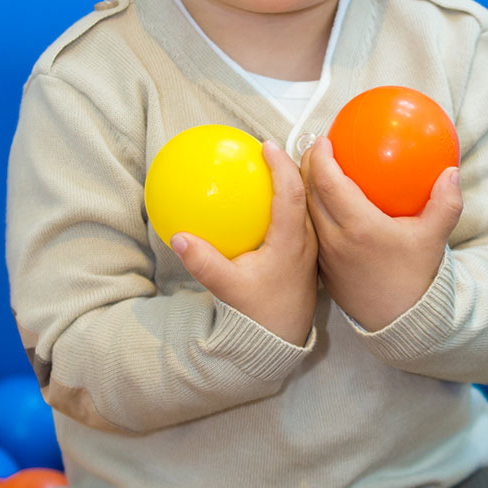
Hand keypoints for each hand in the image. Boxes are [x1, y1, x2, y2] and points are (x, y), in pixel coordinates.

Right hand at [170, 141, 317, 345]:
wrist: (282, 342)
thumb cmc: (259, 316)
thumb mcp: (227, 289)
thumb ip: (203, 262)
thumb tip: (178, 237)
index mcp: (292, 243)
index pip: (291, 193)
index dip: (281, 165)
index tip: (266, 145)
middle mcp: (307, 241)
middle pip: (306, 191)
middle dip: (293, 164)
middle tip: (271, 147)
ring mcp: (310, 248)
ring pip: (307, 204)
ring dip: (294, 181)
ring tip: (274, 165)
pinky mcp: (307, 257)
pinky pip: (302, 218)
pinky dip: (290, 202)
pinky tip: (269, 202)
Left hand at [301, 134, 462, 330]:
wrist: (401, 323)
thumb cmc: (418, 278)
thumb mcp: (435, 238)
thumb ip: (446, 203)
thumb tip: (451, 172)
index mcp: (358, 226)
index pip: (327, 181)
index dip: (320, 156)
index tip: (325, 140)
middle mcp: (335, 239)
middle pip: (308, 192)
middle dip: (306, 166)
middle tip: (318, 150)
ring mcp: (325, 256)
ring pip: (305, 213)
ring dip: (306, 190)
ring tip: (316, 172)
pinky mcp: (323, 269)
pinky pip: (310, 232)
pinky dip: (311, 213)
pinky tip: (324, 206)